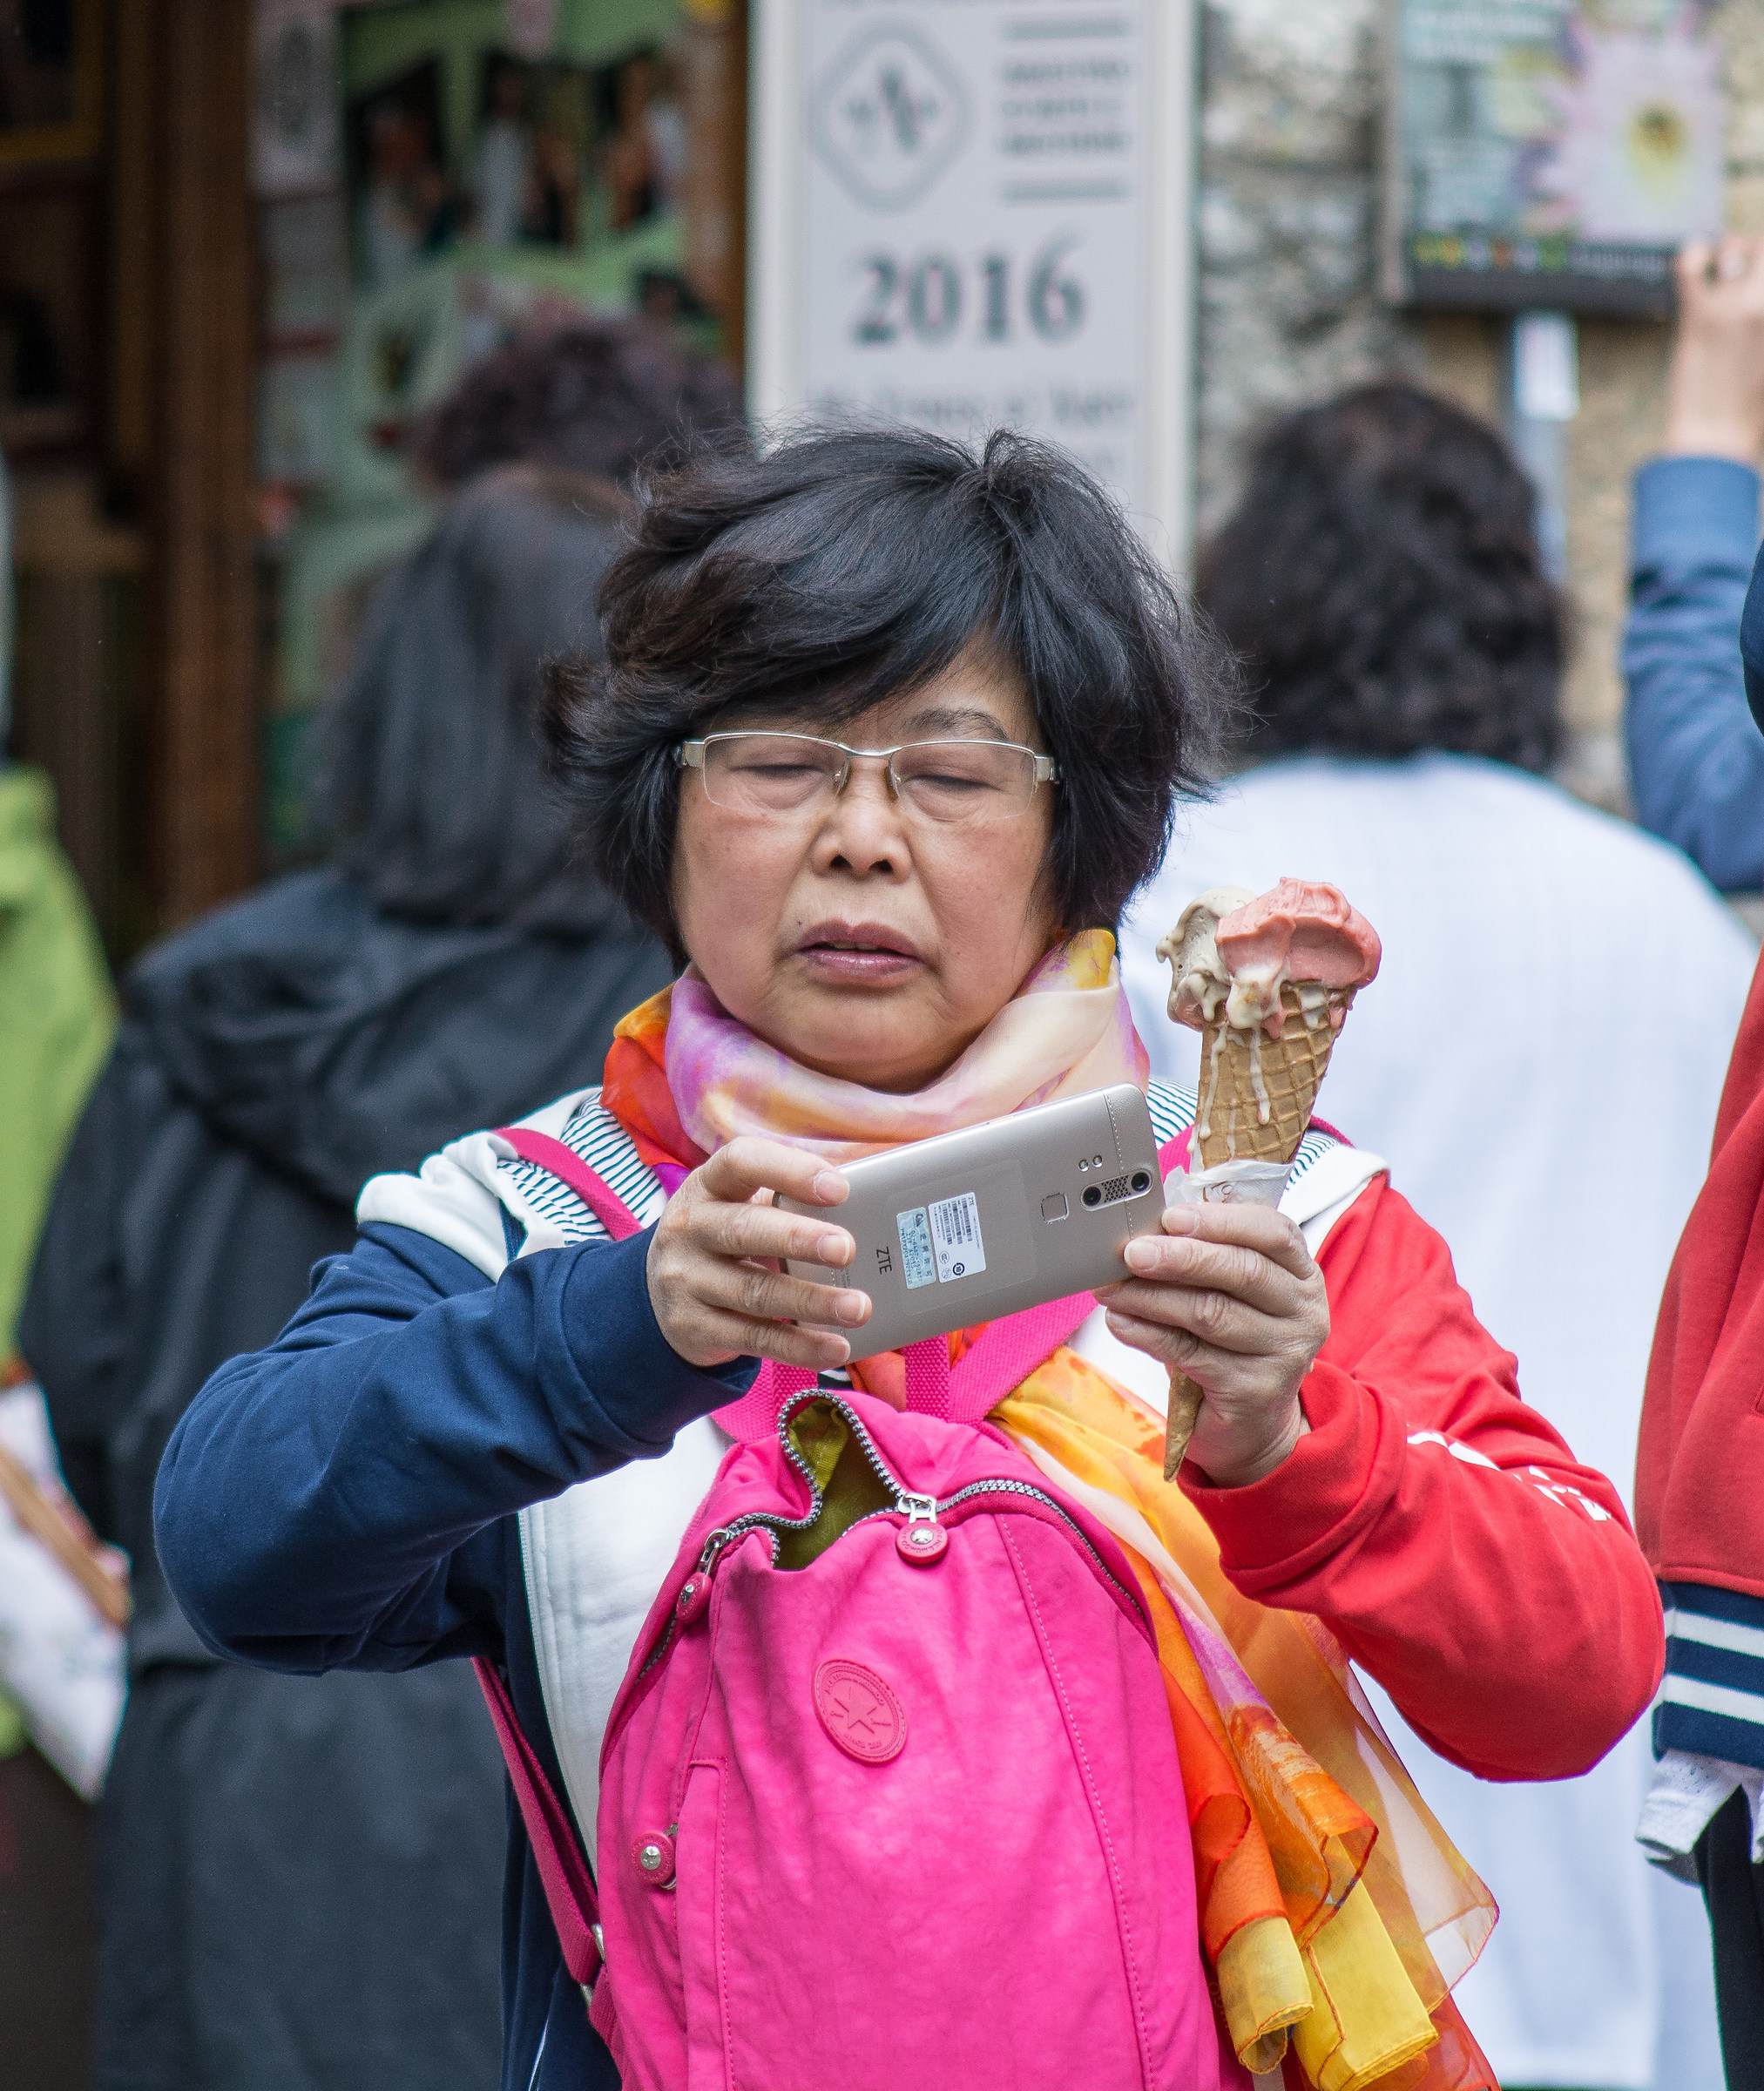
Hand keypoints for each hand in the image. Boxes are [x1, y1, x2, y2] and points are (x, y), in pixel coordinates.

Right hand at [646, 1137, 871, 1370]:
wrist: (661, 1292)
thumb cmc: (725, 1238)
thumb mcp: (740, 1206)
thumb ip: (789, 1202)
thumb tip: (868, 1207)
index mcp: (709, 1185)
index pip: (741, 1161)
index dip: (790, 1170)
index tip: (840, 1187)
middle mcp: (690, 1229)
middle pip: (744, 1229)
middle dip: (799, 1238)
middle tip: (847, 1248)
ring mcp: (686, 1280)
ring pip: (755, 1292)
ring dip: (812, 1301)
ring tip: (859, 1307)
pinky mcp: (693, 1327)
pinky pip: (754, 1338)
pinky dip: (800, 1345)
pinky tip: (837, 1346)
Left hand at [1095, 1201, 1328, 1488]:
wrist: (1251, 1424)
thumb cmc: (1231, 1345)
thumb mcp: (1230, 1295)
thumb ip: (1203, 1259)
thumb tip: (1143, 1233)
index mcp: (1301, 1274)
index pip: (1274, 1232)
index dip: (1222, 1220)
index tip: (1171, 1217)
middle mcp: (1303, 1311)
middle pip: (1243, 1271)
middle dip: (1181, 1257)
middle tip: (1133, 1252)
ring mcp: (1284, 1353)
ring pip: (1211, 1312)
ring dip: (1152, 1296)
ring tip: (1113, 1288)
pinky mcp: (1254, 1389)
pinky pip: (1190, 1352)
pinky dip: (1147, 1333)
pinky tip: (1121, 1322)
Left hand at [1663, 237, 1763, 463]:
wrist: (1717, 436)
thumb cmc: (1748, 407)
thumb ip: (1760, 322)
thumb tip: (1754, 305)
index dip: (1763, 271)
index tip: (1754, 286)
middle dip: (1757, 249)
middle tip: (1747, 265)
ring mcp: (1737, 307)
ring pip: (1734, 249)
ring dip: (1729, 250)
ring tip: (1723, 265)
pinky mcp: (1700, 316)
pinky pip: (1691, 265)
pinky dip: (1691, 256)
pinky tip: (1694, 266)